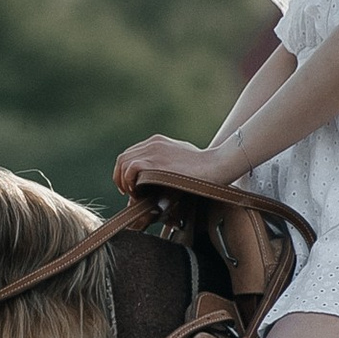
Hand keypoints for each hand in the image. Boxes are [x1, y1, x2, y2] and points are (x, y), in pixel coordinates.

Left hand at [113, 135, 235, 198]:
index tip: (130, 185)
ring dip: (124, 182)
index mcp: (157, 141)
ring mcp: (153, 152)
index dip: (126, 171)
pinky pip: (131, 169)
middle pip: (123, 158)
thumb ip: (169, 164)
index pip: (131, 154)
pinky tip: (138, 193)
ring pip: (124, 164)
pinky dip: (129, 182)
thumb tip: (162, 179)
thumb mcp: (183, 159)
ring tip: (134, 195)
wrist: (217, 164)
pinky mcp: (156, 163)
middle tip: (128, 193)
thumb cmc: (206, 167)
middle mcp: (152, 144)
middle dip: (121, 178)